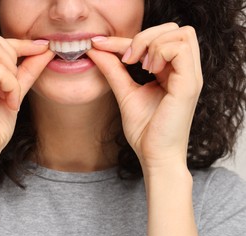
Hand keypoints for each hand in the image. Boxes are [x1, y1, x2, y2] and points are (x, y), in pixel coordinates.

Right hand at [0, 28, 53, 169]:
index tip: (41, 48)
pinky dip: (12, 86)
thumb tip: (44, 49)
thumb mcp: (12, 93)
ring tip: (10, 96)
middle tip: (14, 86)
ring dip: (12, 73)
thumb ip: (25, 70)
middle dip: (12, 57)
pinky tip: (10, 104)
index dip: (16, 42)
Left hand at [88, 23, 202, 174]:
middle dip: (145, 36)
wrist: (154, 157)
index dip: (126, 39)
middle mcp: (184, 71)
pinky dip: (160, 52)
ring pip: (181, 34)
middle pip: (174, 29)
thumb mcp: (125, 93)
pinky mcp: (190, 84)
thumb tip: (96, 50)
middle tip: (128, 58)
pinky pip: (181, 49)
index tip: (101, 45)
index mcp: (172, 73)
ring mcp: (190, 77)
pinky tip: (149, 71)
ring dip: (153, 44)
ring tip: (140, 66)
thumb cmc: (145, 131)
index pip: (155, 40)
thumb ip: (113, 70)